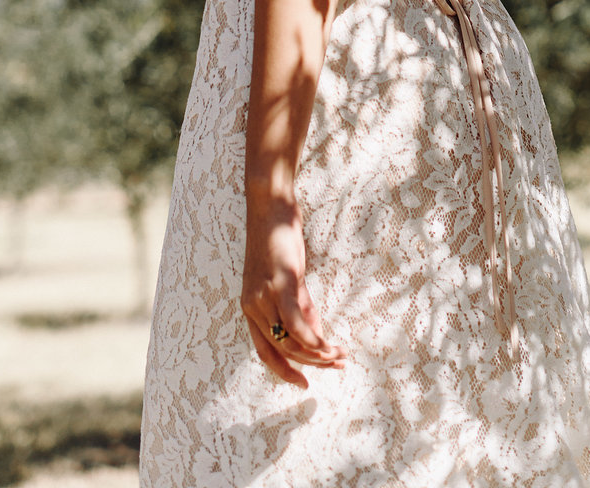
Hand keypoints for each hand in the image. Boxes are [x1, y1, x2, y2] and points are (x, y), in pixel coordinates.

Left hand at [241, 193, 346, 387]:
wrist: (270, 205)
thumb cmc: (279, 238)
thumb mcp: (288, 278)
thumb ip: (299, 306)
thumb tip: (315, 334)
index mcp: (249, 307)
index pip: (265, 352)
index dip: (285, 371)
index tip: (304, 384)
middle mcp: (252, 306)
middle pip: (282, 349)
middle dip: (311, 364)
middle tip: (337, 365)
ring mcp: (264, 296)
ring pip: (290, 340)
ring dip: (317, 354)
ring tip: (340, 355)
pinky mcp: (280, 283)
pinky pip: (295, 323)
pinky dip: (312, 339)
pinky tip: (328, 346)